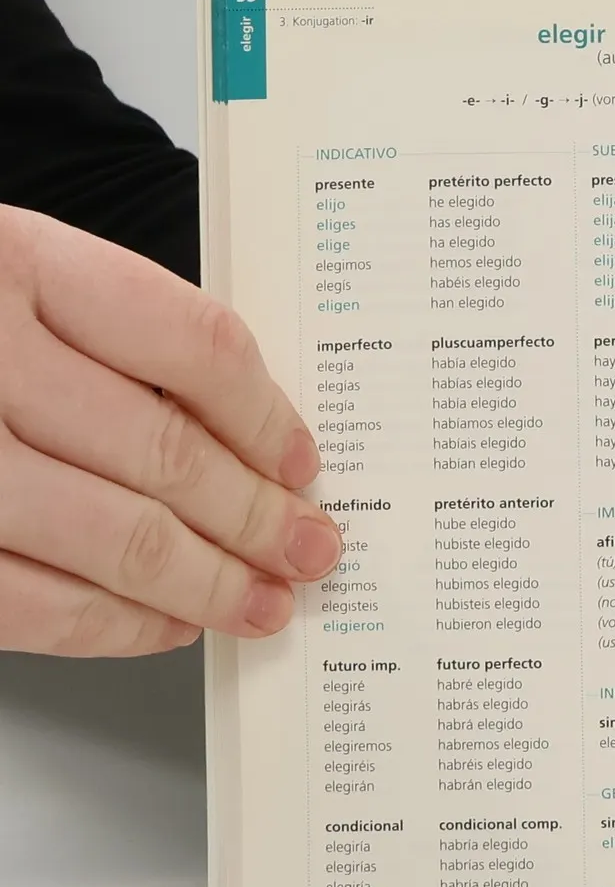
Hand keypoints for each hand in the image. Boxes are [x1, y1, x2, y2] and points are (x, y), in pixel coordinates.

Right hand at [0, 205, 338, 655]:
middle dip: (258, 518)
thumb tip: (246, 433)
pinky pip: (31, 606)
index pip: (190, 342)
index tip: (305, 462)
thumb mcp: (4, 277)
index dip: (266, 415)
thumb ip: (106, 336)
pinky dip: (114, 625)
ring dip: (207, 584)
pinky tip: (164, 623)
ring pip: (113, 538)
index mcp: (8, 260)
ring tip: (262, 601)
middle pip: (164, 453)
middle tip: (311, 549)